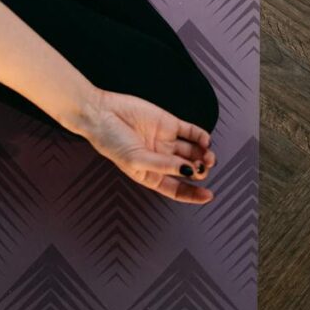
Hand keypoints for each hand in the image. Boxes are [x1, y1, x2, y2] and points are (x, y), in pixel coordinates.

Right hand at [77, 89, 215, 203]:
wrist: (101, 113)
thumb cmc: (111, 141)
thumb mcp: (137, 160)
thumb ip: (165, 166)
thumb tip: (189, 170)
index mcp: (151, 174)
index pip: (176, 189)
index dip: (193, 194)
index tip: (208, 195)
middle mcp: (160, 159)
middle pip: (189, 169)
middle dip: (200, 170)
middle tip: (203, 167)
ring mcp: (165, 141)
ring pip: (193, 151)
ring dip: (204, 155)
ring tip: (208, 155)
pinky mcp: (168, 123)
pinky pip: (191, 132)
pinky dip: (201, 136)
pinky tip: (205, 140)